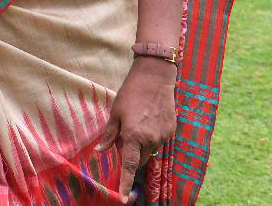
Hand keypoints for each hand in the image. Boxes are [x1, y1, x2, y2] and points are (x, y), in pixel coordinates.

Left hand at [95, 57, 177, 201]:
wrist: (156, 77)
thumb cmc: (131, 93)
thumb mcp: (115, 112)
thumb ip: (109, 134)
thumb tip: (100, 151)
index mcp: (133, 136)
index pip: (129, 165)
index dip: (126, 183)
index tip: (124, 198)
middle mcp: (150, 140)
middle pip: (139, 160)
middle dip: (130, 155)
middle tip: (123, 136)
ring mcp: (163, 136)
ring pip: (149, 151)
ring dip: (140, 145)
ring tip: (135, 123)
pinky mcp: (171, 131)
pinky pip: (158, 141)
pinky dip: (150, 137)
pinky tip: (147, 119)